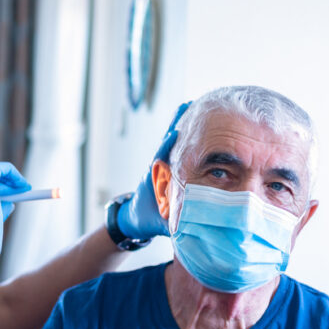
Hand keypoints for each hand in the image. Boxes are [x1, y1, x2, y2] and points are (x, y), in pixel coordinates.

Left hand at [116, 100, 191, 238]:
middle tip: (188, 105)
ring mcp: (163, 164)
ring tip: (191, 103)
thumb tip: (184, 225)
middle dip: (176, 124)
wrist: (135, 219)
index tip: (174, 133)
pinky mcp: (168, 165)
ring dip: (181, 122)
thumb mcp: (157, 222)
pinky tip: (193, 117)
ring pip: (173, 140)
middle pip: (167, 142)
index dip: (166, 146)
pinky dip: (184, 131)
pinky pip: (177, 146)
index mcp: (154, 179)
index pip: (159, 157)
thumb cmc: (145, 220)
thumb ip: (170, 223)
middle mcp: (158, 167)